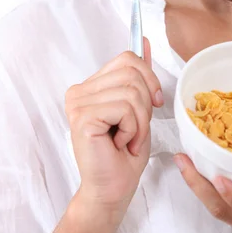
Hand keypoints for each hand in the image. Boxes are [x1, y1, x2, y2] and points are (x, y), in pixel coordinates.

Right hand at [65, 39, 162, 224]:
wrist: (113, 190)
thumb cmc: (124, 154)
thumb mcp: (139, 108)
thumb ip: (139, 75)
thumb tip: (144, 42)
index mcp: (90, 86)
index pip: (127, 59)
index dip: (149, 78)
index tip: (154, 101)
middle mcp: (79, 91)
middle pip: (132, 71)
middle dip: (146, 103)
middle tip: (137, 128)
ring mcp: (77, 103)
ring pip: (131, 90)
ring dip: (140, 120)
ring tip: (128, 138)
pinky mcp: (82, 117)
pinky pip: (124, 108)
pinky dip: (133, 129)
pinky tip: (120, 143)